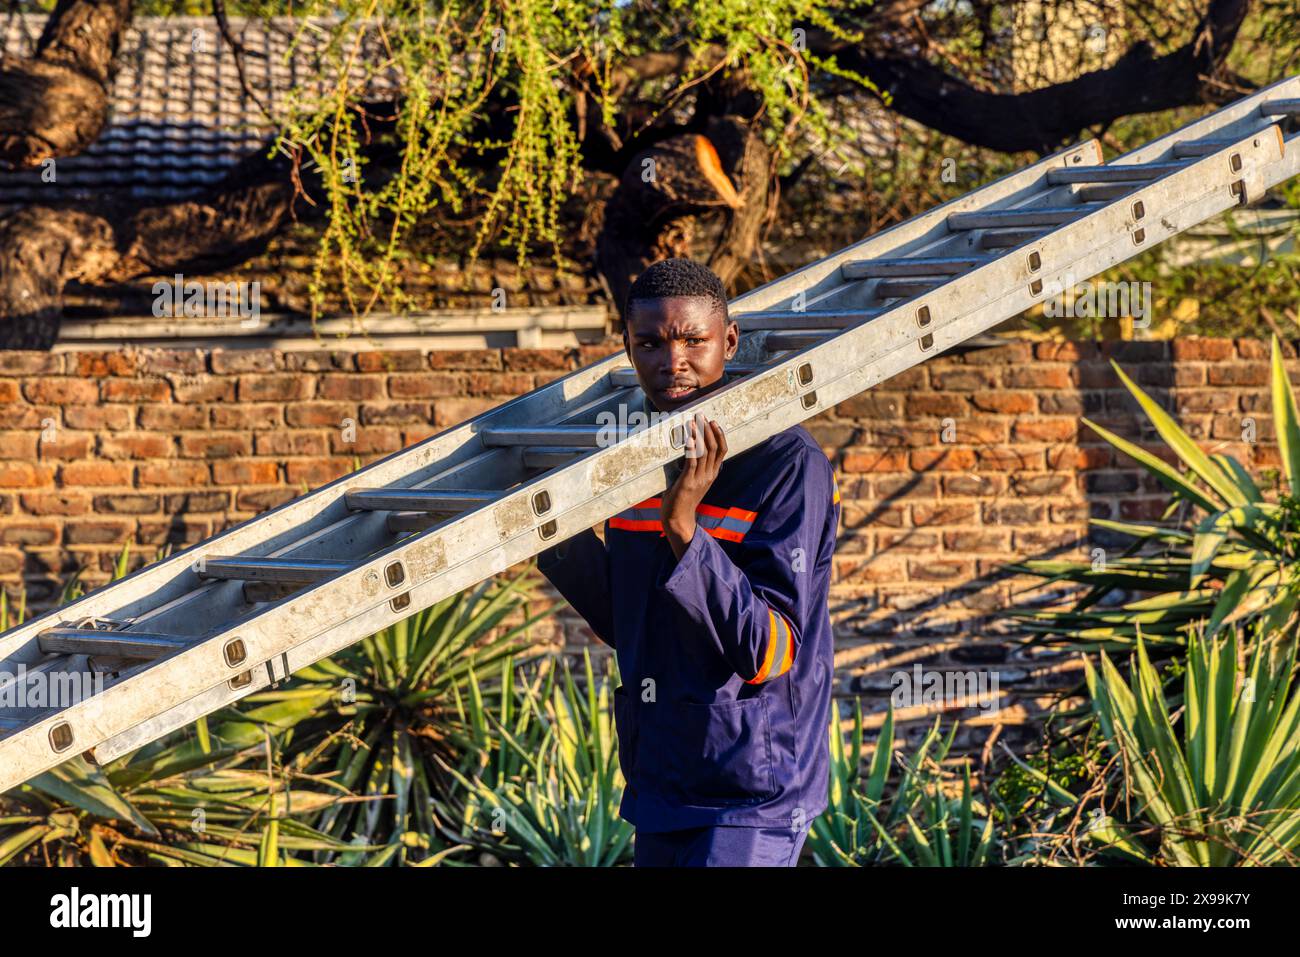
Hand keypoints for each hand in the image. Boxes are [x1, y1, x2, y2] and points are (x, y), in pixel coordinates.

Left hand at [661, 411, 726, 558]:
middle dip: (708, 430)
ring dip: (699, 435)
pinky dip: (692, 449)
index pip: (722, 450)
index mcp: (712, 474)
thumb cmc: (683, 499)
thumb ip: (697, 468)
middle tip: (702, 415)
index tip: (713, 422)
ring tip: (693, 422)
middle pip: (714, 448)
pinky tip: (689, 439)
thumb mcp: (695, 481)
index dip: (719, 435)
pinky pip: (692, 462)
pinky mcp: (687, 483)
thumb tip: (692, 451)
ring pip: (704, 453)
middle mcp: (709, 475)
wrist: (678, 519)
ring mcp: (699, 479)